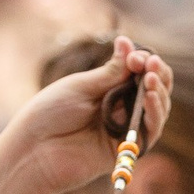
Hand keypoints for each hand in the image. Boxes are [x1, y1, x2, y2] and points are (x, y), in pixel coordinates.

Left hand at [0, 35, 172, 193]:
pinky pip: (150, 131)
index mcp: (108, 89)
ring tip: (151, 78)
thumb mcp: (82, 86)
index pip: (138, 72)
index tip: (136, 55)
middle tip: (150, 64)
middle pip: (152, 90)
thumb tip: (128, 43)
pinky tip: (150, 96)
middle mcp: (120, 108)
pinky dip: (154, 113)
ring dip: (159, 92)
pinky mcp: (126, 150)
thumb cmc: (50, 114)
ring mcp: (124, 129)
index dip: (142, 61)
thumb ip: (111, 71)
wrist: (34, 150)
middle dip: (156, 74)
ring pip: (156, 109)